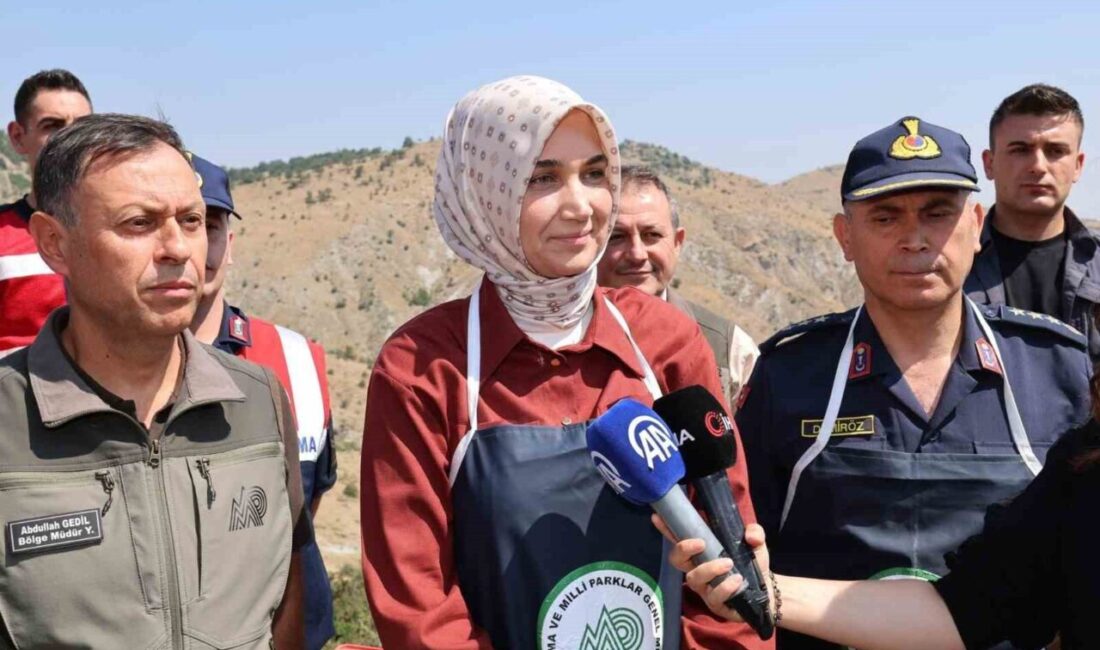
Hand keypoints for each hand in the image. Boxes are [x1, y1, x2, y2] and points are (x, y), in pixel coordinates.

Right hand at [652, 514, 772, 622]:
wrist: (767, 591)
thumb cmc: (752, 563)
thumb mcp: (756, 543)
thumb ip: (754, 533)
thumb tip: (750, 535)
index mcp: (702, 552)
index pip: (679, 539)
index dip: (666, 529)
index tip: (657, 517)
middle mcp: (698, 569)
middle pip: (676, 560)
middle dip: (683, 548)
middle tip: (700, 543)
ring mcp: (705, 588)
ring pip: (694, 578)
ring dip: (710, 568)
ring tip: (729, 563)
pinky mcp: (716, 604)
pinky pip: (714, 596)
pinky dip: (725, 586)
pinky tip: (737, 581)